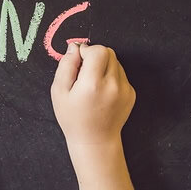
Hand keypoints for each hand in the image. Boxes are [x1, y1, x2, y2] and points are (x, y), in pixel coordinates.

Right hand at [51, 42, 145, 189]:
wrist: (95, 141)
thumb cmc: (72, 117)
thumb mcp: (59, 92)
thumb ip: (66, 66)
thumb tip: (74, 48)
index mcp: (93, 84)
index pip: (98, 51)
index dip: (86, 51)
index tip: (78, 61)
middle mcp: (113, 85)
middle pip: (109, 52)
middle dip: (95, 56)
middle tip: (84, 72)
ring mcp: (125, 89)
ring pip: (116, 62)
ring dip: (103, 66)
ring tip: (93, 83)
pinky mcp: (131, 93)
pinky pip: (121, 74)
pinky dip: (111, 76)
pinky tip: (102, 91)